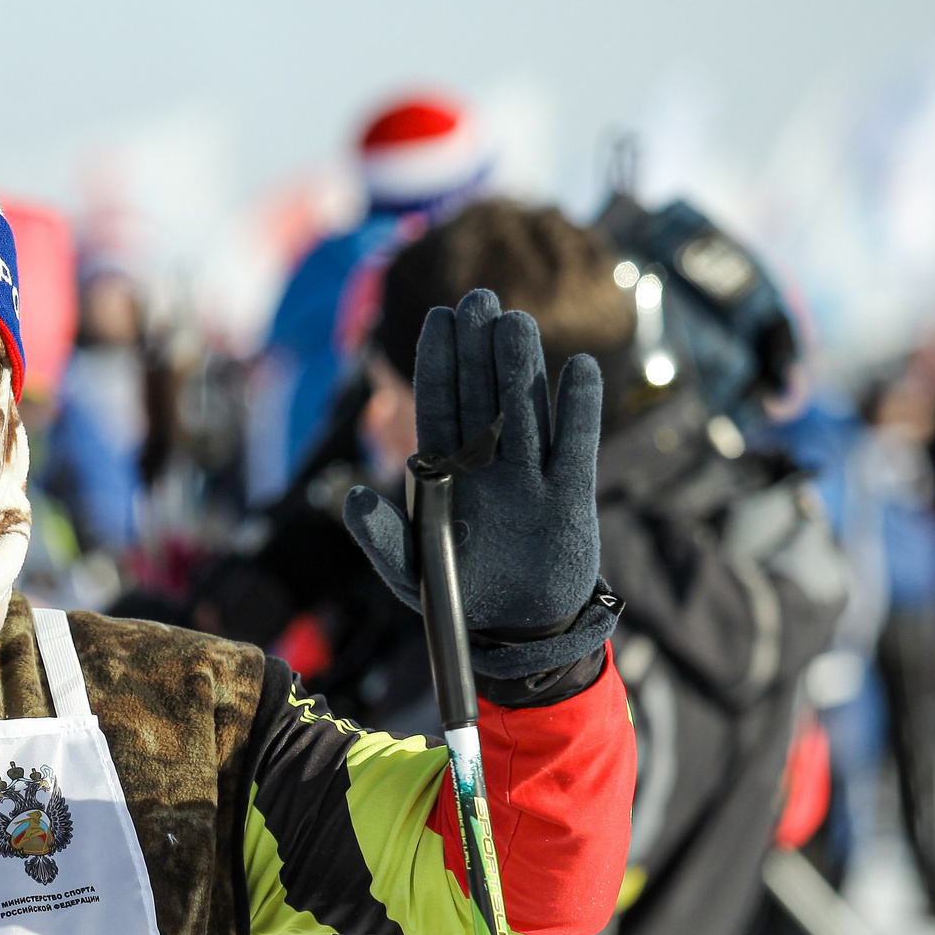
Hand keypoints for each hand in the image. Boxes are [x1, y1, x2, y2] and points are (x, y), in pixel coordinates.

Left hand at [341, 287, 614, 678]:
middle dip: (476, 348)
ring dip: (521, 366)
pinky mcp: (571, 496)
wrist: (514, 635)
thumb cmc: (458, 598)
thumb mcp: (411, 572)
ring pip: (525, 410)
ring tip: (514, 322)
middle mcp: (488, 464)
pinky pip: (576, 445)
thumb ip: (383, 537)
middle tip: (475, 298)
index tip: (436, 318)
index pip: (438, 407)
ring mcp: (531, 476)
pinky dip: (579, 409)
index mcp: (446, 473)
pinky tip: (581, 368)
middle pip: (482, 395)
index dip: (438, 363)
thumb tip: (353, 499)